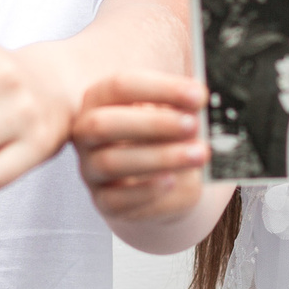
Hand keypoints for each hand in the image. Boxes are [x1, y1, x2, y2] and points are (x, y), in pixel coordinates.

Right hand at [71, 70, 209, 223]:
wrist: (166, 181)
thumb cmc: (168, 136)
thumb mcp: (175, 116)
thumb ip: (183, 108)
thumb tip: (200, 105)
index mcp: (101, 100)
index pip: (120, 86)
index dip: (160, 88)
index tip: (198, 94)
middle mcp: (87, 133)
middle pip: (103, 124)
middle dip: (152, 123)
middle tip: (193, 124)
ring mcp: (91, 169)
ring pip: (110, 162)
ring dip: (159, 157)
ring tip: (199, 154)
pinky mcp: (104, 201)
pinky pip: (116, 199)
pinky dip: (146, 190)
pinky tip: (173, 181)